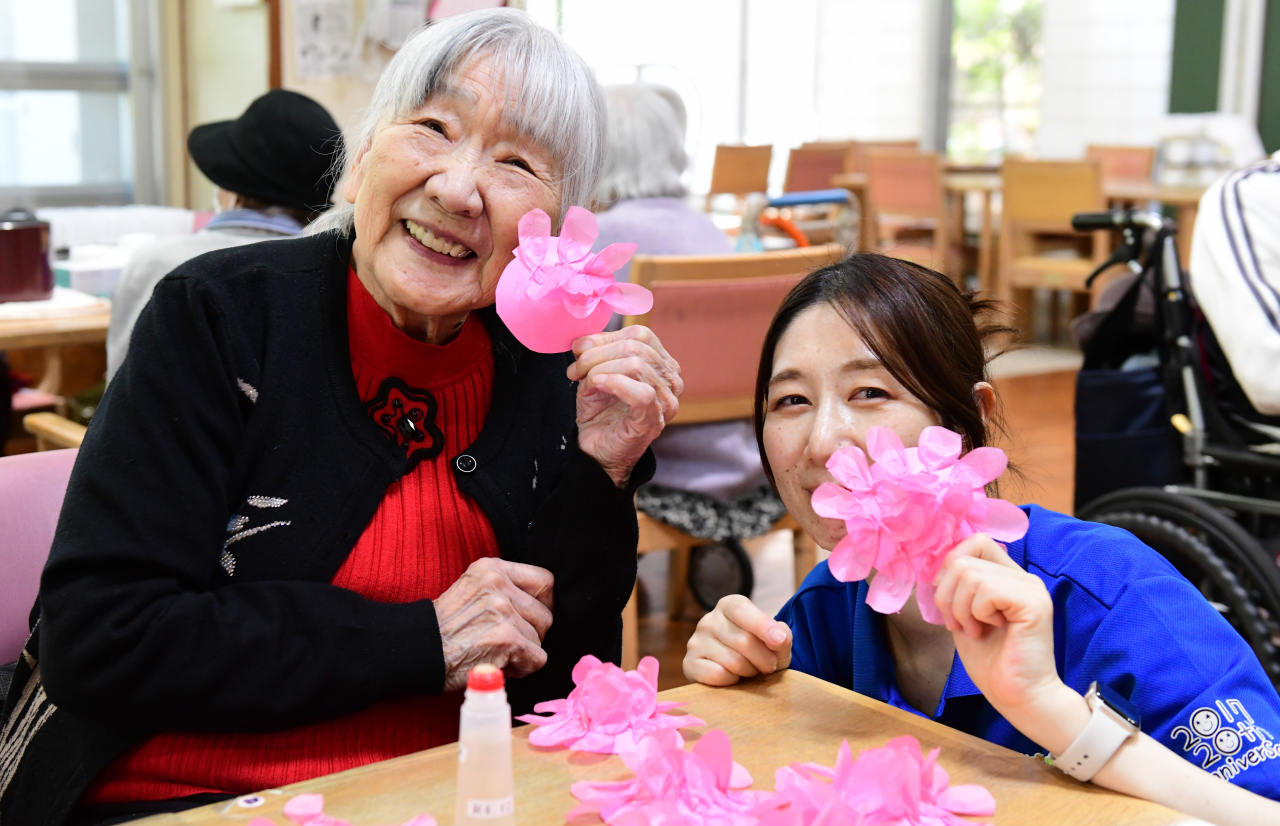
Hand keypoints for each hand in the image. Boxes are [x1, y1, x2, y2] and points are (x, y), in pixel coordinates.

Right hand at [433, 558, 554, 691]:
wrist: (418, 649)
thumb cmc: (445, 627)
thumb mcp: (472, 589)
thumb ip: (504, 588)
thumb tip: (544, 604)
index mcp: (492, 568)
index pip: (545, 581)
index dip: (544, 604)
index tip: (531, 618)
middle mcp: (499, 584)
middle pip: (546, 613)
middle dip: (532, 634)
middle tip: (508, 642)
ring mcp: (503, 610)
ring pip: (541, 638)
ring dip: (524, 652)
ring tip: (498, 653)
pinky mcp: (507, 638)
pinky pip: (537, 658)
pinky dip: (522, 668)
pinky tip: (500, 665)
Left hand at [567, 326, 681, 487]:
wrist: (596, 452)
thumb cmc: (600, 414)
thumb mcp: (595, 374)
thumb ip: (595, 353)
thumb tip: (583, 340)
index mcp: (661, 365)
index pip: (641, 335)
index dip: (607, 337)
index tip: (579, 350)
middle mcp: (670, 381)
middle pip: (636, 347)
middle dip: (597, 354)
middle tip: (575, 370)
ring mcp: (666, 402)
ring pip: (636, 365)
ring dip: (599, 369)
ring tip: (583, 383)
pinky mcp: (654, 419)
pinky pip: (641, 392)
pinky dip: (614, 383)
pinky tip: (597, 386)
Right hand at [683, 594, 792, 685]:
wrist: (735, 671)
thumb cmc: (758, 651)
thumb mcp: (775, 641)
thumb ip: (783, 635)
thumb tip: (780, 637)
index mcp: (729, 606)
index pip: (742, 610)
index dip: (762, 625)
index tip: (780, 641)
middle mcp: (708, 620)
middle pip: (743, 640)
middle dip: (764, 659)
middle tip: (770, 665)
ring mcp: (695, 642)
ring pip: (733, 661)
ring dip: (750, 671)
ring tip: (750, 670)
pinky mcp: (689, 664)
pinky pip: (718, 675)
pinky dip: (732, 680)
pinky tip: (733, 676)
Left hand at [932, 533, 1064, 716]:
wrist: (1017, 697)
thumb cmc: (992, 663)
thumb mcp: (963, 616)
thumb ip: (956, 588)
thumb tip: (935, 567)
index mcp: (1009, 578)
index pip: (976, 542)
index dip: (951, 566)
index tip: (949, 602)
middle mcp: (1023, 578)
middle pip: (964, 559)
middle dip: (948, 595)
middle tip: (960, 625)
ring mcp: (1031, 588)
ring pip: (971, 574)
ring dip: (961, 609)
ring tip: (976, 631)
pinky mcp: (1033, 603)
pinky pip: (987, 590)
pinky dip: (976, 613)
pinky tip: (988, 631)